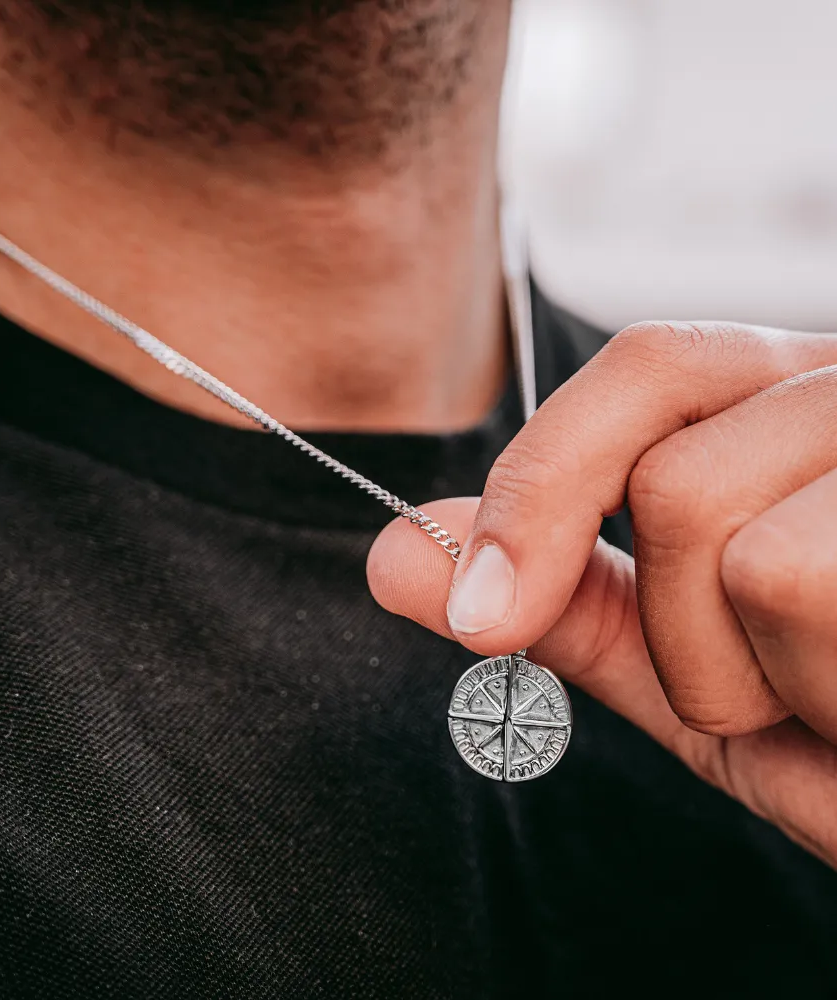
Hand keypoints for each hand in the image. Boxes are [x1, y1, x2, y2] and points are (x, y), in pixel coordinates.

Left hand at [368, 321, 836, 866]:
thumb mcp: (684, 661)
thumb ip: (552, 596)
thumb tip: (396, 554)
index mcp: (798, 403)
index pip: (646, 370)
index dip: (541, 485)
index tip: (481, 614)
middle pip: (670, 476)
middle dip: (681, 630)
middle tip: (767, 681)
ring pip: (730, 539)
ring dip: (749, 676)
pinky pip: (796, 581)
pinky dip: (815, 691)